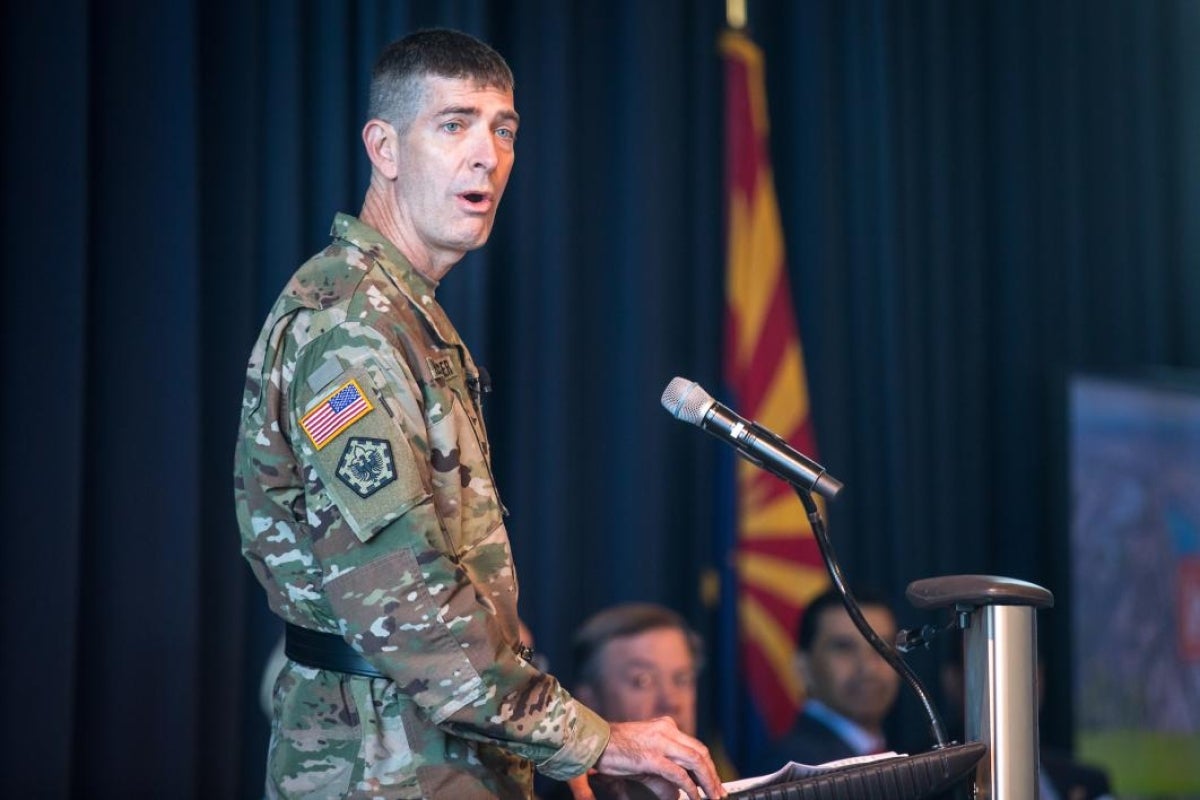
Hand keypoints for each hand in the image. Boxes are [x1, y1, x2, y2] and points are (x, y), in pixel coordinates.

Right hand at [593, 717, 726, 799]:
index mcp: (664, 727)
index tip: (713, 781)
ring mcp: (659, 742)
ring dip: (708, 781)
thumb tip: (674, 793)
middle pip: (700, 752)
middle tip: (719, 792)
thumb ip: (661, 774)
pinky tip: (694, 796)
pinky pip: (678, 774)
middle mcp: (666, 730)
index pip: (694, 746)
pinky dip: (690, 787)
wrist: (592, 742)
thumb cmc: (614, 750)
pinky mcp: (651, 757)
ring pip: (695, 760)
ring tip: (713, 796)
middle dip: (712, 774)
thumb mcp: (643, 759)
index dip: (707, 765)